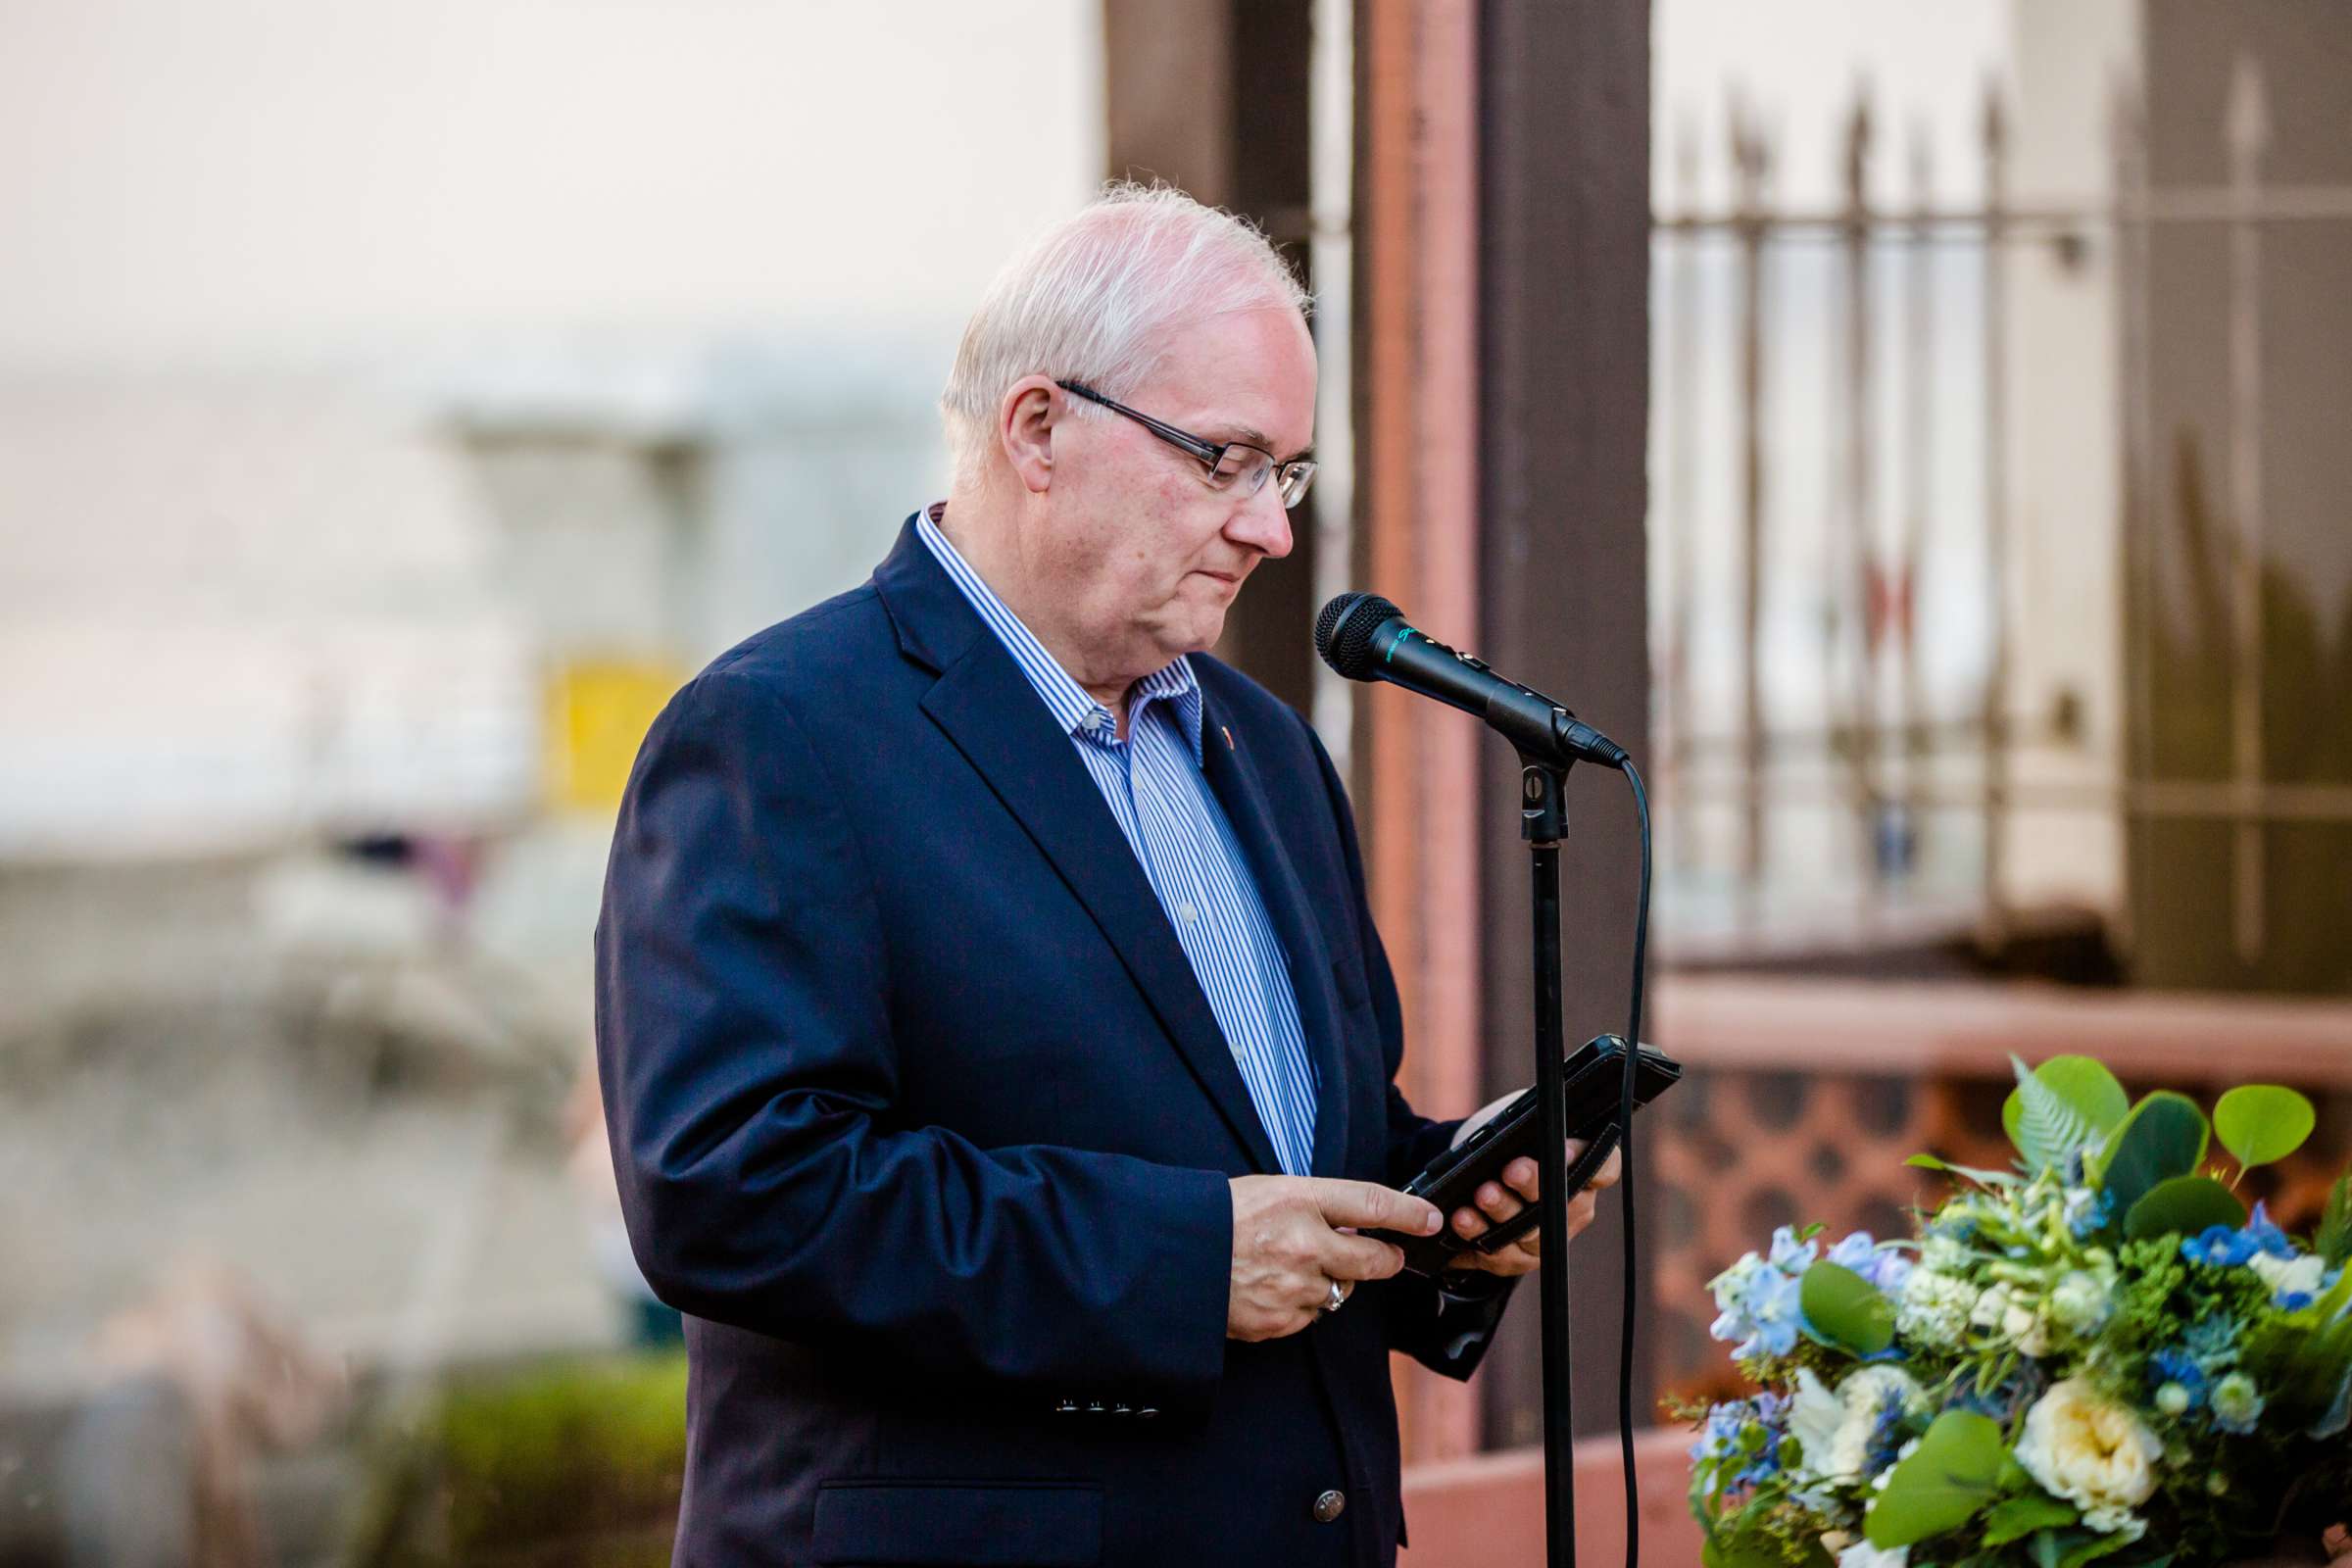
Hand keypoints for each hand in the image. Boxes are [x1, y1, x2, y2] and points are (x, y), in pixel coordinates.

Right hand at [1227, 1176, 1441, 1340]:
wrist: (1168, 1259)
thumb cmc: (1217, 1218)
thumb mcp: (1268, 1191)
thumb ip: (1315, 1207)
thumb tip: (1357, 1225)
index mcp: (1296, 1199)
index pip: (1370, 1203)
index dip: (1409, 1213)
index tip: (1432, 1219)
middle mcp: (1302, 1244)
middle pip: (1371, 1259)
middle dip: (1384, 1259)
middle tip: (1386, 1255)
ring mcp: (1291, 1288)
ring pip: (1339, 1292)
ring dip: (1328, 1282)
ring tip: (1288, 1266)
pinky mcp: (1277, 1322)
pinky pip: (1309, 1317)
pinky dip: (1298, 1306)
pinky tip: (1270, 1288)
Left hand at [1442, 1094, 1623, 1277]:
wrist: (1475, 1174)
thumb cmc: (1509, 1145)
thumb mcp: (1522, 1124)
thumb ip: (1530, 1126)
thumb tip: (1523, 1120)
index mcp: (1585, 1172)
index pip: (1606, 1168)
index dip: (1593, 1161)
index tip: (1565, 1149)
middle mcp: (1573, 1209)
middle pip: (1563, 1204)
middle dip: (1535, 1185)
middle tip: (1512, 1170)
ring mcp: (1546, 1237)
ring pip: (1530, 1232)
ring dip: (1504, 1211)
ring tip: (1482, 1194)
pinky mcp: (1516, 1258)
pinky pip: (1499, 1252)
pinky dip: (1477, 1233)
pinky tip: (1462, 1219)